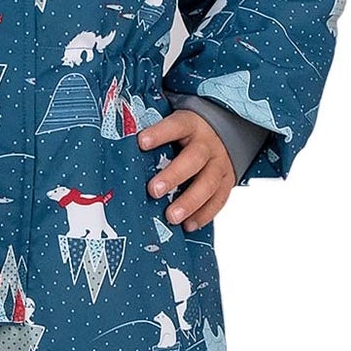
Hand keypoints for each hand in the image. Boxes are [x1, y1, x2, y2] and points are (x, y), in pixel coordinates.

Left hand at [134, 109, 232, 230]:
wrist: (224, 133)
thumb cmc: (188, 134)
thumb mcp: (175, 126)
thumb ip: (156, 136)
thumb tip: (122, 147)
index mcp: (191, 125)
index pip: (176, 126)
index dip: (160, 133)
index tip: (141, 142)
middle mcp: (208, 144)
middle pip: (194, 159)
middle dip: (173, 176)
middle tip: (153, 191)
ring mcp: (220, 164)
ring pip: (209, 183)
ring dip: (190, 202)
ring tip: (171, 216)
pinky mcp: (228, 181)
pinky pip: (219, 199)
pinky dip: (204, 214)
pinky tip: (189, 225)